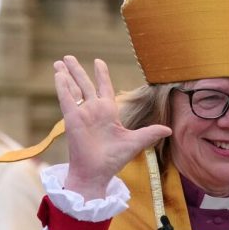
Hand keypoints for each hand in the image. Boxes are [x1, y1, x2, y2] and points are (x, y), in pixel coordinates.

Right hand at [56, 56, 171, 199]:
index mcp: (109, 113)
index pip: (105, 88)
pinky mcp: (72, 119)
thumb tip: (169, 129)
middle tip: (69, 56)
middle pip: (85, 85)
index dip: (102, 75)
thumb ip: (150, 133)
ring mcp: (82, 114)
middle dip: (77, 71)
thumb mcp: (135, 142)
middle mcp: (94, 111)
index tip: (98, 62)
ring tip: (59, 61)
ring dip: (67, 75)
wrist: (97, 173)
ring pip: (73, 89)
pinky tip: (59, 74)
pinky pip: (67, 99)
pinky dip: (63, 86)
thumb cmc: (114, 159)